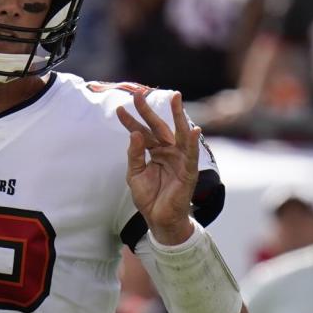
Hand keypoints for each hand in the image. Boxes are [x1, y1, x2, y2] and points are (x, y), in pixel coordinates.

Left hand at [116, 91, 200, 244]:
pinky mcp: (188, 171)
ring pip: (179, 133)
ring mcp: (179, 159)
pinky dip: (193, 142)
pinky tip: (193, 129)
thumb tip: (135, 133)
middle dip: (149, 111)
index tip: (119, 109)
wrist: (158, 219)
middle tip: (140, 94)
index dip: (130, 121)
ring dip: (178, 116)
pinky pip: (191, 154)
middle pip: (158, 126)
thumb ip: (135, 154)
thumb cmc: (149, 197)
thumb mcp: (135, 174)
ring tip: (176, 98)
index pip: (141, 132)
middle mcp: (167, 151)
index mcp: (153, 151)